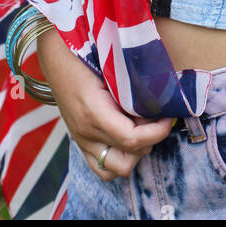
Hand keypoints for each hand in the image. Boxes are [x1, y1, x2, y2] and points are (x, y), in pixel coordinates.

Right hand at [36, 25, 174, 181]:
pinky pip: (102, 168)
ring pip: (115, 170)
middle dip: (149, 141)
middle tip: (155, 118)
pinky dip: (120, 159)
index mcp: (94, 112)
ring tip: (142, 130)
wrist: (57, 57)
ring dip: (135, 154)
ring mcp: (81, 141)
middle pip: (128, 158)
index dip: (157, 132)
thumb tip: (162, 97)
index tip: (169, 116)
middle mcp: (86, 133)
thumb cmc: (87, 56)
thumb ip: (133, 86)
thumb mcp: (112, 67)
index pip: (132, 139)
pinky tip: (129, 137)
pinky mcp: (80, 143)